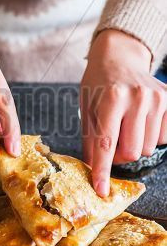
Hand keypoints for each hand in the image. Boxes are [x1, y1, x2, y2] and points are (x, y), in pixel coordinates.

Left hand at [81, 29, 165, 196]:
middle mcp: (136, 98)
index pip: (106, 144)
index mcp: (111, 98)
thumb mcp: (87, 107)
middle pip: (132, 152)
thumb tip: (93, 169)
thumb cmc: (99, 83)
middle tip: (112, 143)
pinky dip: (149, 137)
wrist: (120, 56)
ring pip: (147, 148)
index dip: (103, 170)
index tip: (101, 190)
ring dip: (134, 145)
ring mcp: (156, 99)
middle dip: (119, 156)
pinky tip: (140, 122)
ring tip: (125, 127)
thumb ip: (90, 139)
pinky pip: (162, 138)